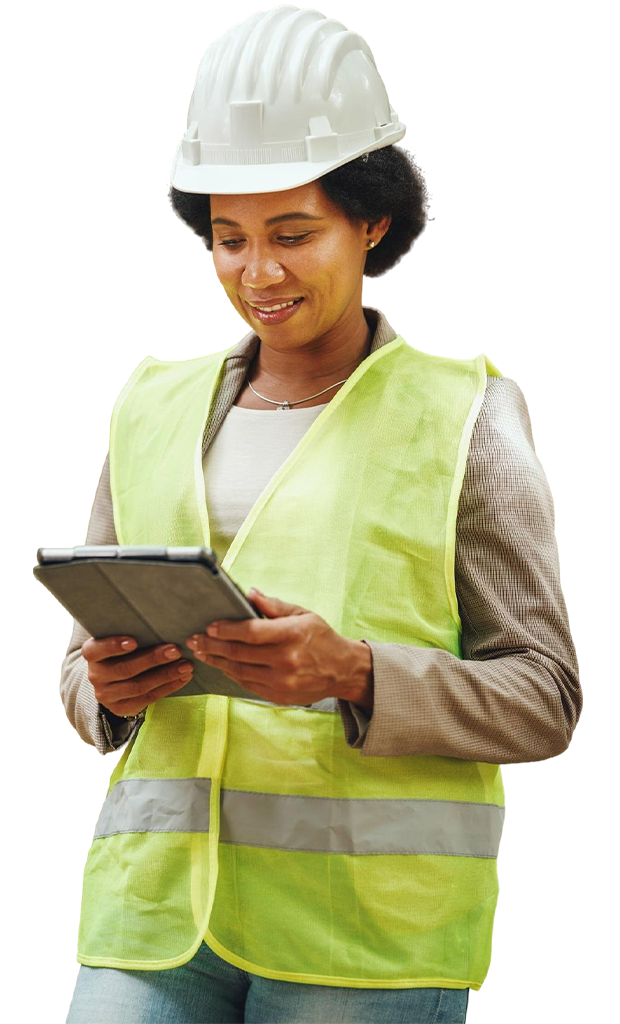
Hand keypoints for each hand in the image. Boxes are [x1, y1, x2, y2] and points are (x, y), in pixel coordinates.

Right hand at [81, 636, 193, 717]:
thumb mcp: (121, 638)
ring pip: (138, 686)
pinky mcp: (121, 708)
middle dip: (153, 659)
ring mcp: (107, 695)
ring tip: (186, 665)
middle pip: (125, 669)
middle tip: (175, 650)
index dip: (113, 646)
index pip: (96, 650)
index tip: (134, 641)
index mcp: (92, 654)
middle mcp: (96, 676)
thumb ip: (133, 631)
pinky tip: (182, 677)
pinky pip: (147, 698)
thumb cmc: (123, 650)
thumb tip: (162, 621)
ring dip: (166, 675)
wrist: (113, 678)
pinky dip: (168, 687)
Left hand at [186, 589, 372, 706]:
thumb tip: (249, 594)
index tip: (209, 627)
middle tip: (194, 640)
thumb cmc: (321, 638)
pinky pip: (247, 685)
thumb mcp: (303, 614)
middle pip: (239, 653)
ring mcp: (281, 681)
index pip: (251, 632)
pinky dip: (232, 674)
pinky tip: (222, 665)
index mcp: (292, 635)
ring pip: (239, 671)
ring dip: (217, 661)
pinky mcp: (278, 696)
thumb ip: (274, 605)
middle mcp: (286, 660)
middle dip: (212, 646)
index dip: (227, 630)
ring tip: (202, 653)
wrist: (342, 671)